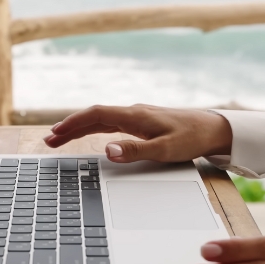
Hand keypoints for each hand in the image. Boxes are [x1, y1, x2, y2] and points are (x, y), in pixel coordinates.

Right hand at [43, 104, 232, 162]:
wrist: (215, 129)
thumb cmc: (193, 139)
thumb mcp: (165, 150)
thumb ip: (135, 150)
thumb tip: (107, 150)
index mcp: (135, 116)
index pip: (96, 115)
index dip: (73, 123)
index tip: (55, 133)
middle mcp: (133, 112)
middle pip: (94, 116)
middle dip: (70, 127)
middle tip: (49, 139)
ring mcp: (138, 116)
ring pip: (101, 119)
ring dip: (80, 127)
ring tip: (61, 138)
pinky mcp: (143, 123)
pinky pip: (111, 123)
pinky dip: (94, 128)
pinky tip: (90, 136)